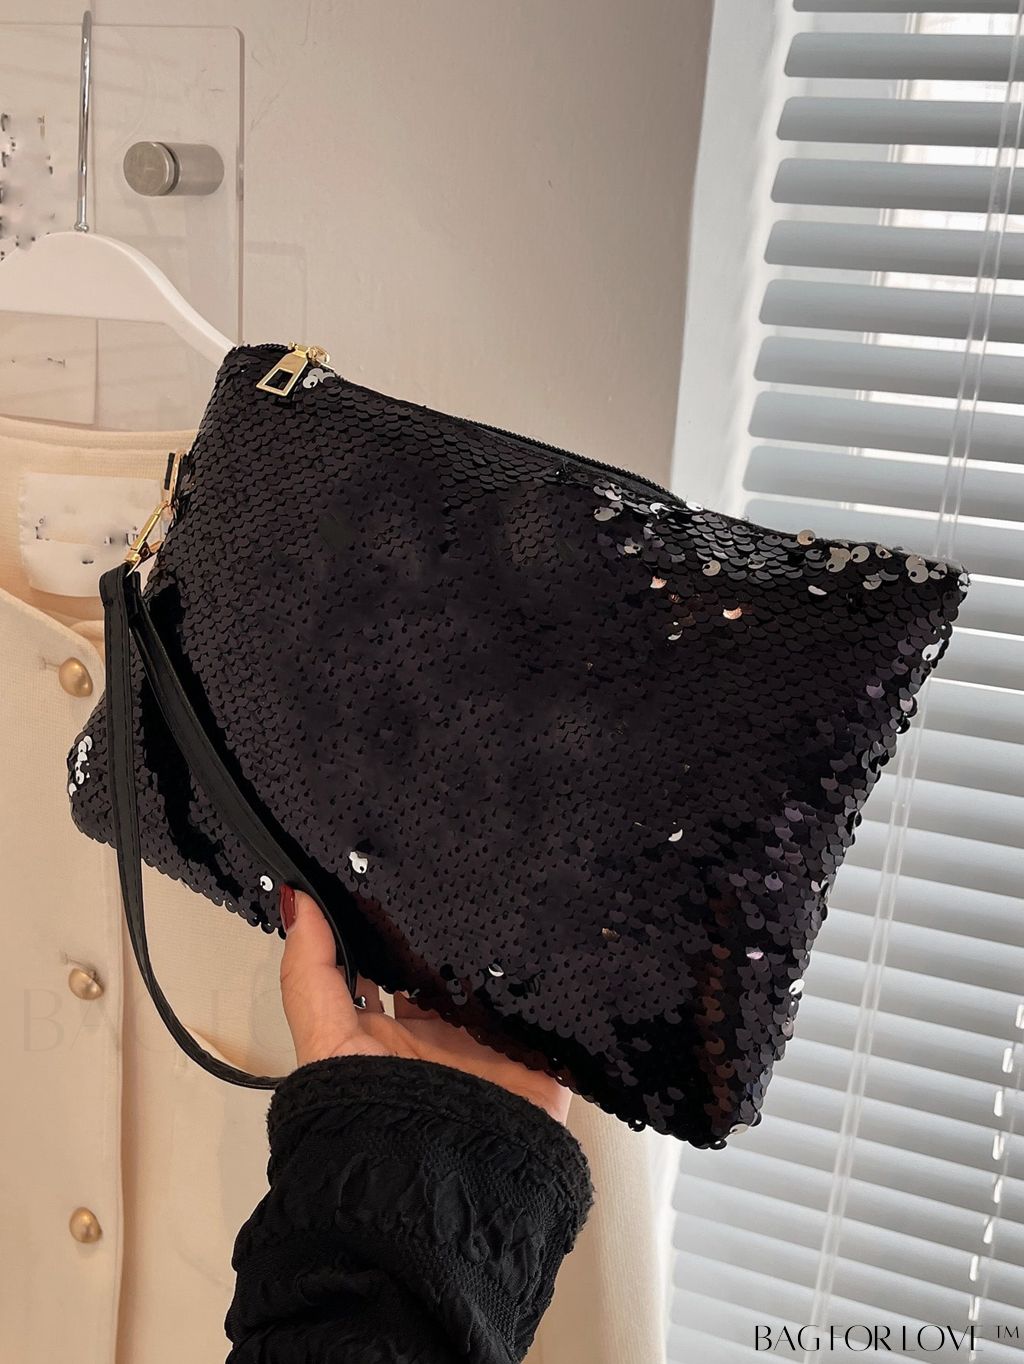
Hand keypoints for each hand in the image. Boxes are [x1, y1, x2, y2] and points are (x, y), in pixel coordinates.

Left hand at [278, 887, 571, 1125]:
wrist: (439, 1196)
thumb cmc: (371, 1120)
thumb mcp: (327, 1043)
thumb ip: (309, 976)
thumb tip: (296, 900)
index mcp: (389, 1032)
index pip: (390, 964)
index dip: (387, 922)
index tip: (393, 870)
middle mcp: (439, 1037)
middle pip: (448, 969)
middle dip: (450, 928)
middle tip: (459, 867)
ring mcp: (489, 1050)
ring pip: (497, 984)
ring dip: (501, 951)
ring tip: (511, 889)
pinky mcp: (537, 1063)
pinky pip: (548, 1015)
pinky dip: (550, 986)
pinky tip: (553, 940)